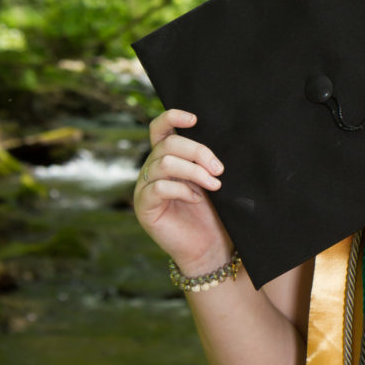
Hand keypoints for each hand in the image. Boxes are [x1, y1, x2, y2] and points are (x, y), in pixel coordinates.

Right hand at [133, 109, 230, 272]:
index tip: (194, 118)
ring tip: (214, 184)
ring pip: (165, 163)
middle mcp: (152, 168)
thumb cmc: (213, 211)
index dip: (172, 117)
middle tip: (219, 169)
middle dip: (198, 152)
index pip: (160, 128)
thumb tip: (218, 137)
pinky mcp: (144, 207)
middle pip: (168, 145)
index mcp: (167, 156)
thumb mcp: (211, 178)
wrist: (209, 246)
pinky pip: (159, 188)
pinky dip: (182, 190)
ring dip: (194, 171)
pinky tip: (197, 198)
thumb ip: (206, 159)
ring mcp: (145, 187)